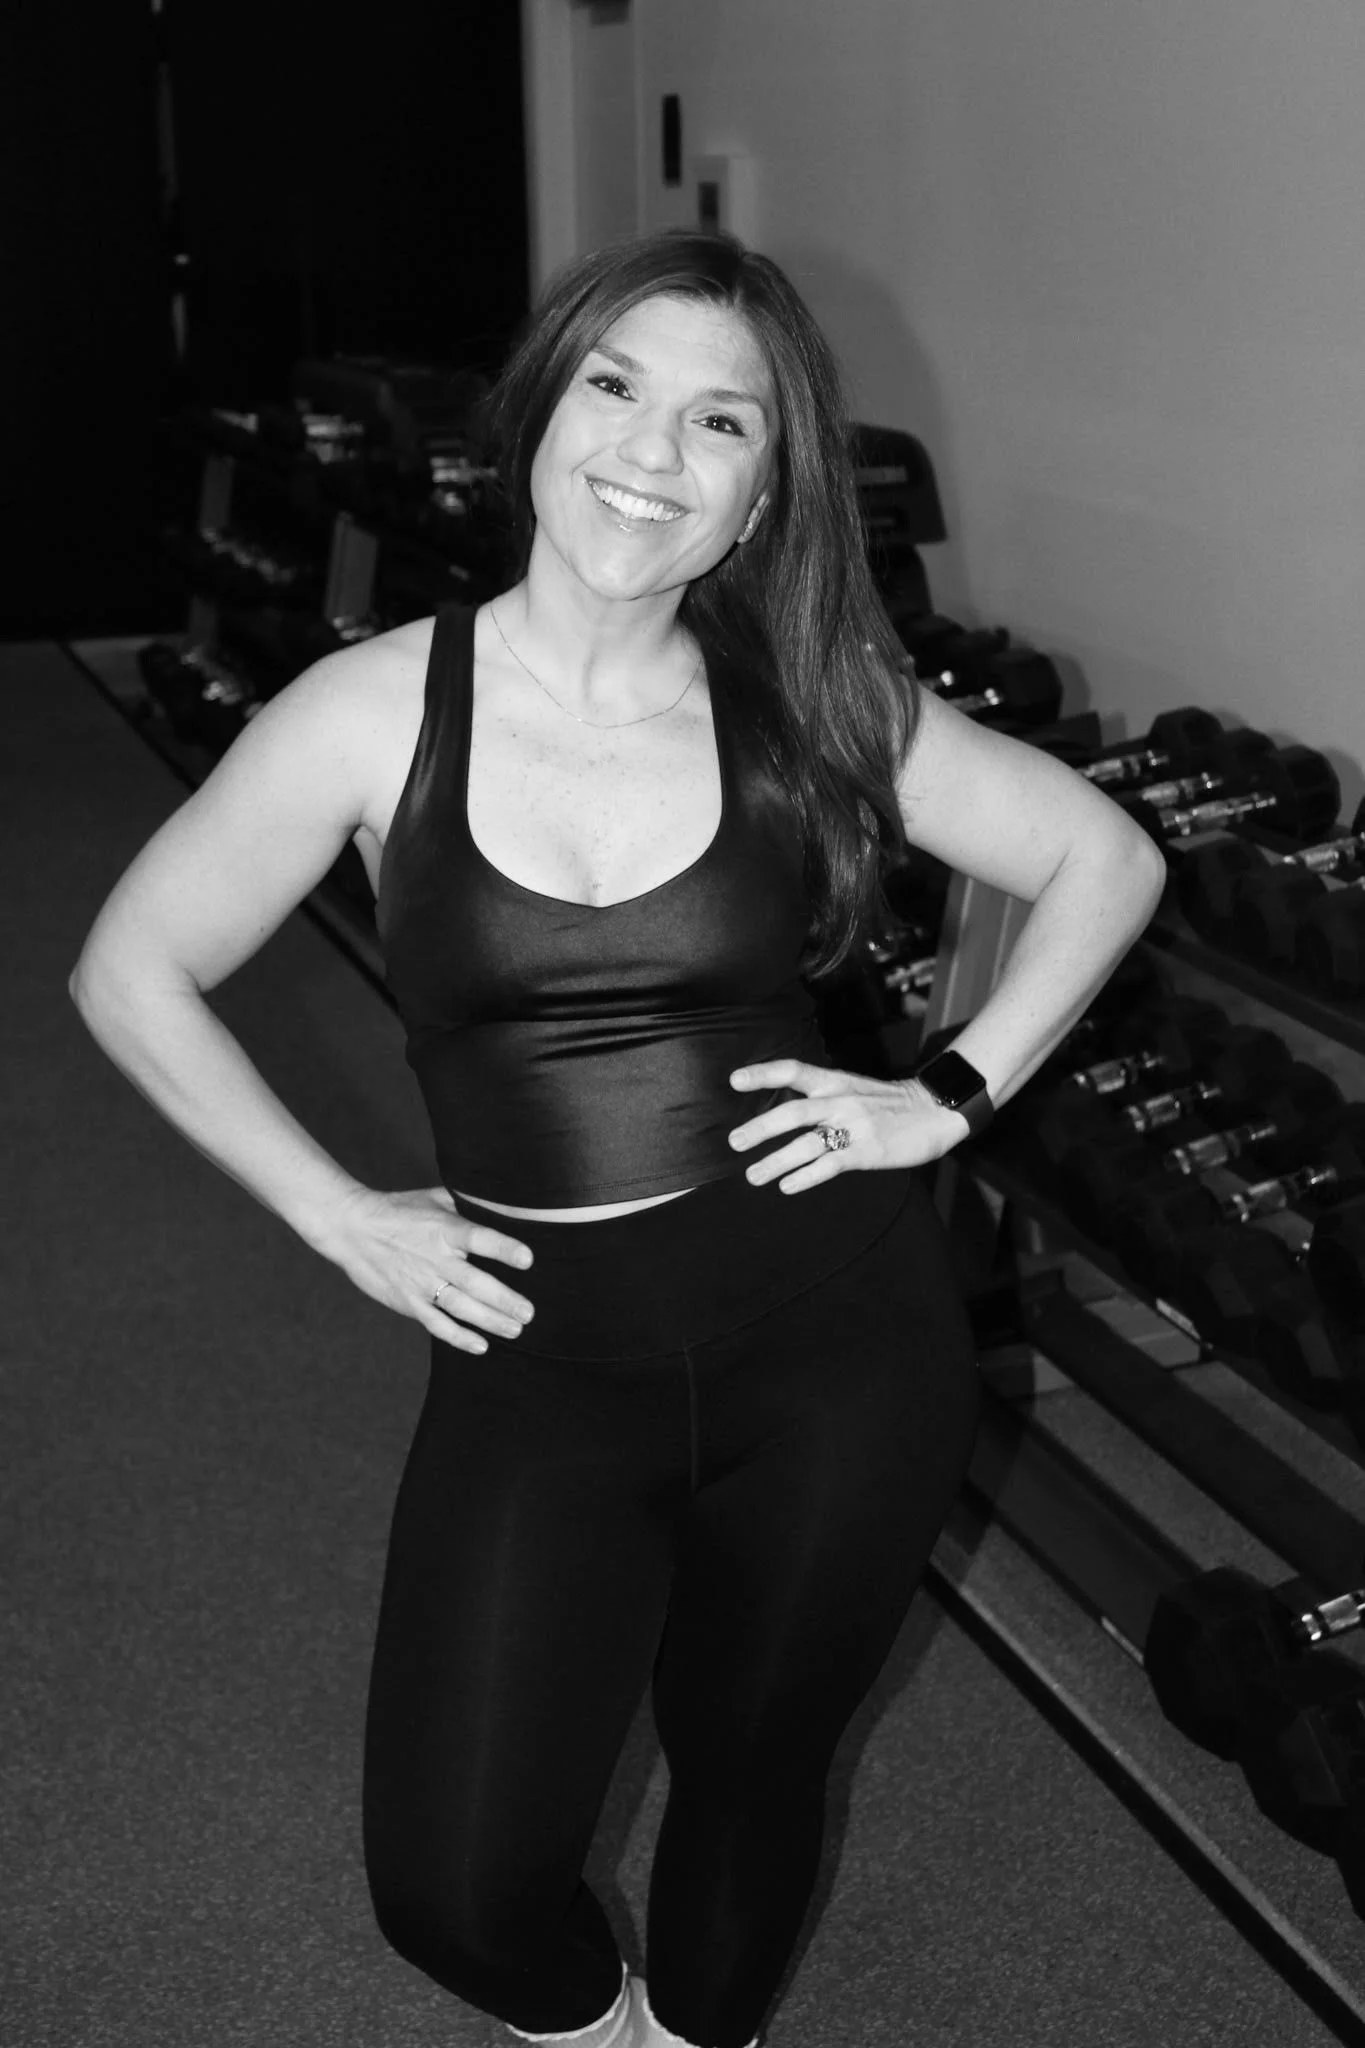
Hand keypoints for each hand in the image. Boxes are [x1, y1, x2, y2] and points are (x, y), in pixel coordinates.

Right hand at [325, 1185, 534, 1352]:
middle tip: (528, 1313)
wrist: (351, 1229)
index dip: (503, 1249)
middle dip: (505, 1300)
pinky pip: (437, 1324)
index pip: (479, 1238)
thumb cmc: (399, 1210)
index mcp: (444, 1229)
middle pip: (475, 1283)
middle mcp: (435, 1258)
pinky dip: (459, 1337)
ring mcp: (421, 1283)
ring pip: (461, 1307)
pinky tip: (481, 1345)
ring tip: (516, 1329)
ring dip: (490, 1321)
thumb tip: (504, 1206)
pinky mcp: (408, 1303)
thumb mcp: (435, 1197)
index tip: (527, 1259)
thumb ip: (467, 1204)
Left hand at [729, 1059, 967, 1193]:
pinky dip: (805, 1177)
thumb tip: (783, 1112)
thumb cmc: (888, 1103)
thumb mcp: (852, 1088)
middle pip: (793, 1112)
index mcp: (835, 1081)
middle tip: (734, 1142)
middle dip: (760, 1128)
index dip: (763, 1073)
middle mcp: (840, 1101)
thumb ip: (821, 1096)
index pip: (793, 1070)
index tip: (734, 1080)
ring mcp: (854, 1127)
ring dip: (775, 1161)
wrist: (934, 1111)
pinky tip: (787, 1186)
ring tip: (753, 1175)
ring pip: (806, 1144)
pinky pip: (830, 1165)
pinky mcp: (867, 1152)